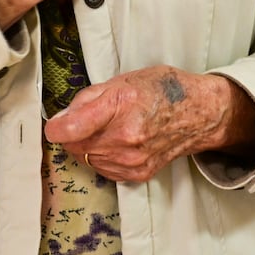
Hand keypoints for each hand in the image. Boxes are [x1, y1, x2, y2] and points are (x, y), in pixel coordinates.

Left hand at [44, 67, 254, 182]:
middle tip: (88, 118)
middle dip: (74, 133)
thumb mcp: (123, 80)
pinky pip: (103, 169)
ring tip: (108, 128)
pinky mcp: (137, 175)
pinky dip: (102, 157)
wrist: (198, 114)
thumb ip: (88, 99)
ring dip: (88, 146)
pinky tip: (116, 142)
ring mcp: (132, 161)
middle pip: (75, 146)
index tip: (55, 124)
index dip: (56, 127)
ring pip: (87, 159)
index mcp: (121, 107)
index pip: (71, 129)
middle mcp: (126, 139)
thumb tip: (61, 119)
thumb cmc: (162, 90)